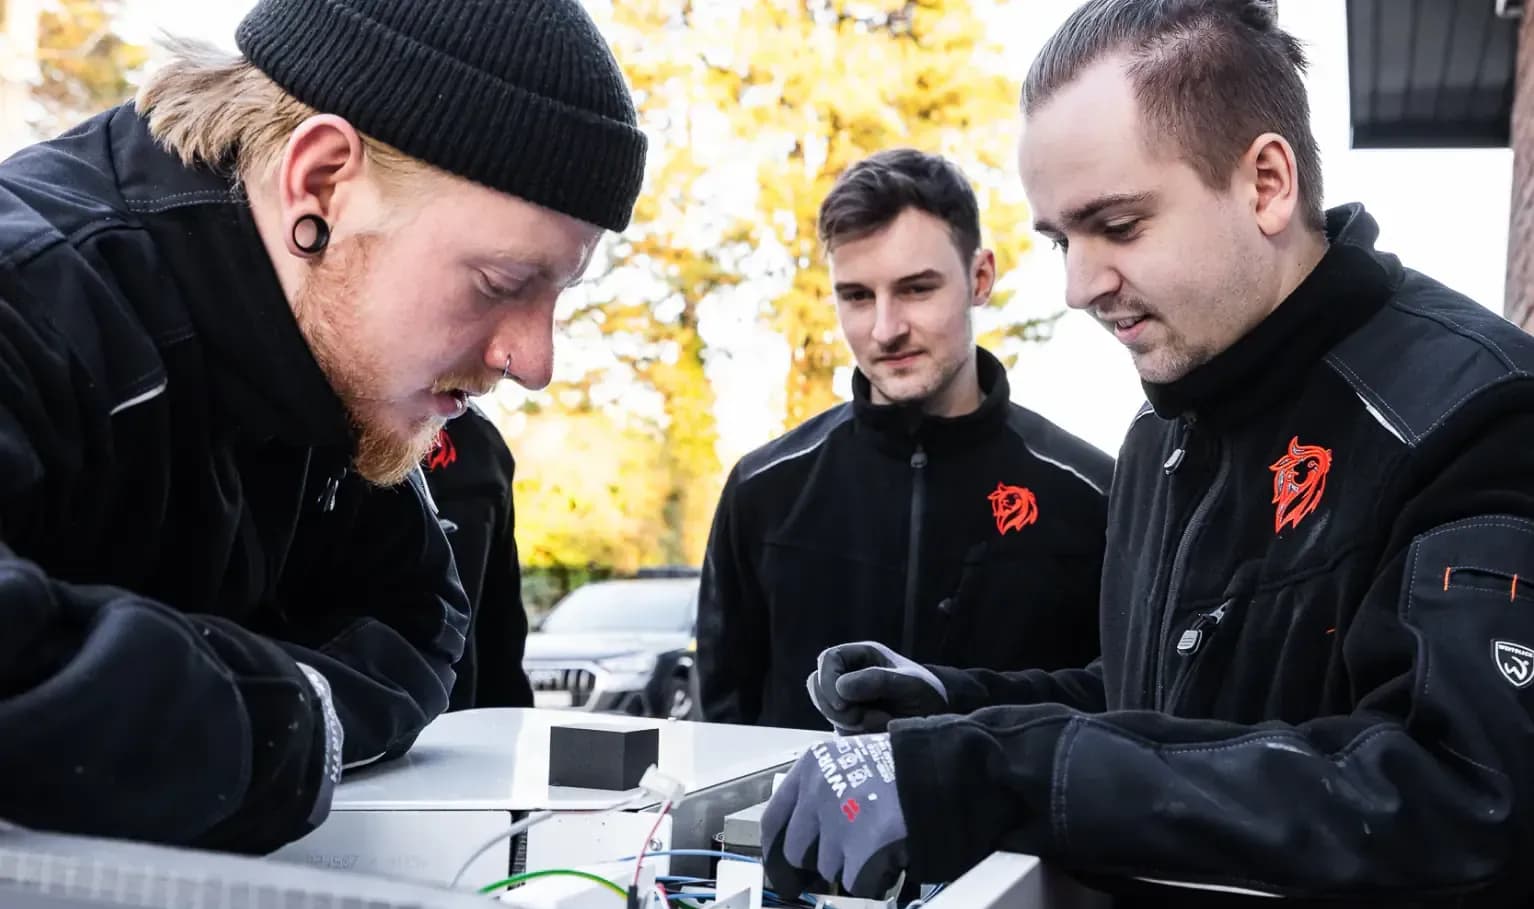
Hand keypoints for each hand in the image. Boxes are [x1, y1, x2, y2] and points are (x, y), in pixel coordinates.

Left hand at [762, 732, 909, 897]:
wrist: (940, 771)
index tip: (780, 871)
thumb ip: (820, 794)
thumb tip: (803, 839)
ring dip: (850, 867)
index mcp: (811, 767)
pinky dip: (871, 878)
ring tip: (876, 843)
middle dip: (817, 863)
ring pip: (828, 869)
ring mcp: (839, 820)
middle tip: (843, 859)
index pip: (774, 820)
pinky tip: (887, 856)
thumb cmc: (898, 767)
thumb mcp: (848, 763)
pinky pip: (855, 882)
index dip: (774, 853)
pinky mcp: (864, 847)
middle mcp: (817, 791)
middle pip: (796, 852)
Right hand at [806, 641, 947, 733]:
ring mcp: (848, 701)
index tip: (843, 702)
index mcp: (862, 657)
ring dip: (848, 723)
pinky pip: (838, 731)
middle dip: (835, 707)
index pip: (828, 659)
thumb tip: (841, 688)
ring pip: (827, 712)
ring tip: (879, 723)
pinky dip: (855, 736)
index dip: (828, 679)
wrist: (938, 724)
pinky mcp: (850, 724)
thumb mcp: (910, 684)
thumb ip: (878, 681)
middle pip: (817, 686)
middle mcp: (850, 676)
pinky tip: (877, 733)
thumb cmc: (928, 694)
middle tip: (861, 718)